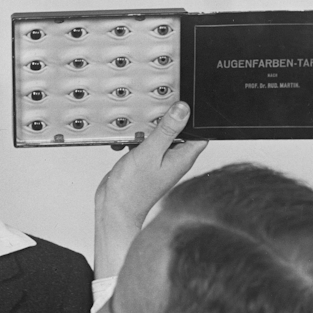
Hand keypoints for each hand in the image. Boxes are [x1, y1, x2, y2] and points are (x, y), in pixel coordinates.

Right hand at [94, 102, 206, 277]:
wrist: (114, 208)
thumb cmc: (132, 189)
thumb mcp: (150, 152)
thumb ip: (167, 130)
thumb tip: (183, 110)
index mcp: (182, 157)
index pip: (198, 130)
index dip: (192, 116)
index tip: (180, 103)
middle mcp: (174, 158)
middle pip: (177, 129)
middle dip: (164, 119)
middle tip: (153, 114)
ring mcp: (159, 160)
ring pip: (158, 134)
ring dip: (146, 129)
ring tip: (137, 131)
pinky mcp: (145, 161)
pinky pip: (145, 142)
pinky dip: (136, 139)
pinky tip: (127, 142)